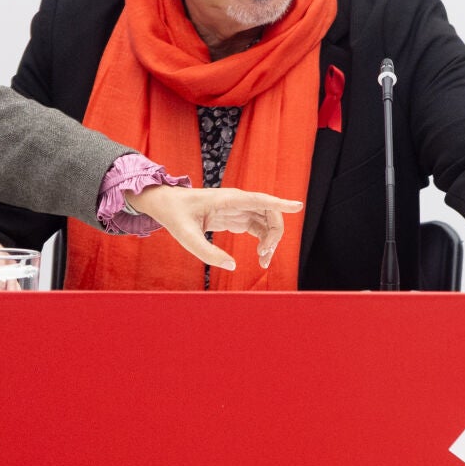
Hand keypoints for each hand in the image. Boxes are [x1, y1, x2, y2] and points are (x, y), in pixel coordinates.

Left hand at [126, 184, 302, 269]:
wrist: (166, 205)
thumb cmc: (175, 216)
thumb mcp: (186, 237)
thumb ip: (208, 253)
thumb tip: (233, 266)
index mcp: (227, 199)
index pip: (259, 200)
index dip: (280, 204)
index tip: (298, 206)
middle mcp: (238, 202)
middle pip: (270, 213)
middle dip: (275, 235)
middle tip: (264, 257)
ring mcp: (239, 209)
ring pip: (267, 221)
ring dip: (271, 240)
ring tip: (263, 261)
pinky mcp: (237, 217)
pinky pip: (259, 228)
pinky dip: (264, 242)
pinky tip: (260, 256)